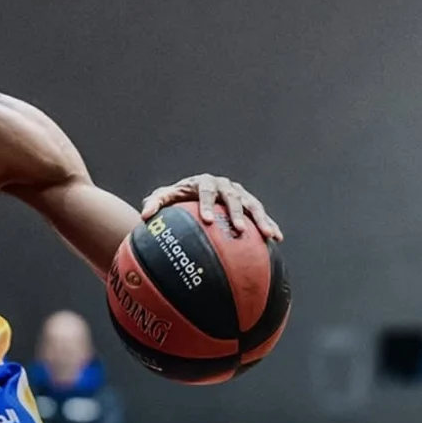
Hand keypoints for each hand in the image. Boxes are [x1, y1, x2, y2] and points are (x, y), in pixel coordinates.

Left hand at [139, 173, 282, 240]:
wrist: (196, 192)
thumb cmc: (177, 198)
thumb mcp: (165, 198)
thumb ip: (155, 203)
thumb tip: (144, 216)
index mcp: (203, 182)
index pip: (205, 192)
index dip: (207, 205)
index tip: (207, 220)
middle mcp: (224, 185)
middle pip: (232, 197)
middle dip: (237, 213)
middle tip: (239, 229)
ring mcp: (239, 193)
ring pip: (252, 204)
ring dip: (261, 219)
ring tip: (268, 236)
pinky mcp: (250, 203)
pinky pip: (261, 214)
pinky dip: (270, 224)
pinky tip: (278, 239)